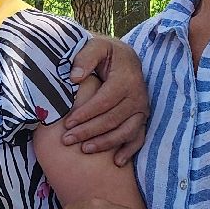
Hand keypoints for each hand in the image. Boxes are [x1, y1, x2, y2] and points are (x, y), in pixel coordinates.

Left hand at [61, 37, 148, 164]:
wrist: (125, 58)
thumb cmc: (105, 53)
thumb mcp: (95, 46)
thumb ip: (85, 58)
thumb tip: (74, 77)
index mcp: (126, 79)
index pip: (104, 101)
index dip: (86, 113)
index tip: (67, 123)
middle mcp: (138, 96)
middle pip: (113, 119)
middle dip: (89, 131)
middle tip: (67, 140)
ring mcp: (142, 109)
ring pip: (126, 131)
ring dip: (105, 143)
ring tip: (84, 150)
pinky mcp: (142, 118)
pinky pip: (138, 137)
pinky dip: (129, 150)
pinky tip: (117, 162)